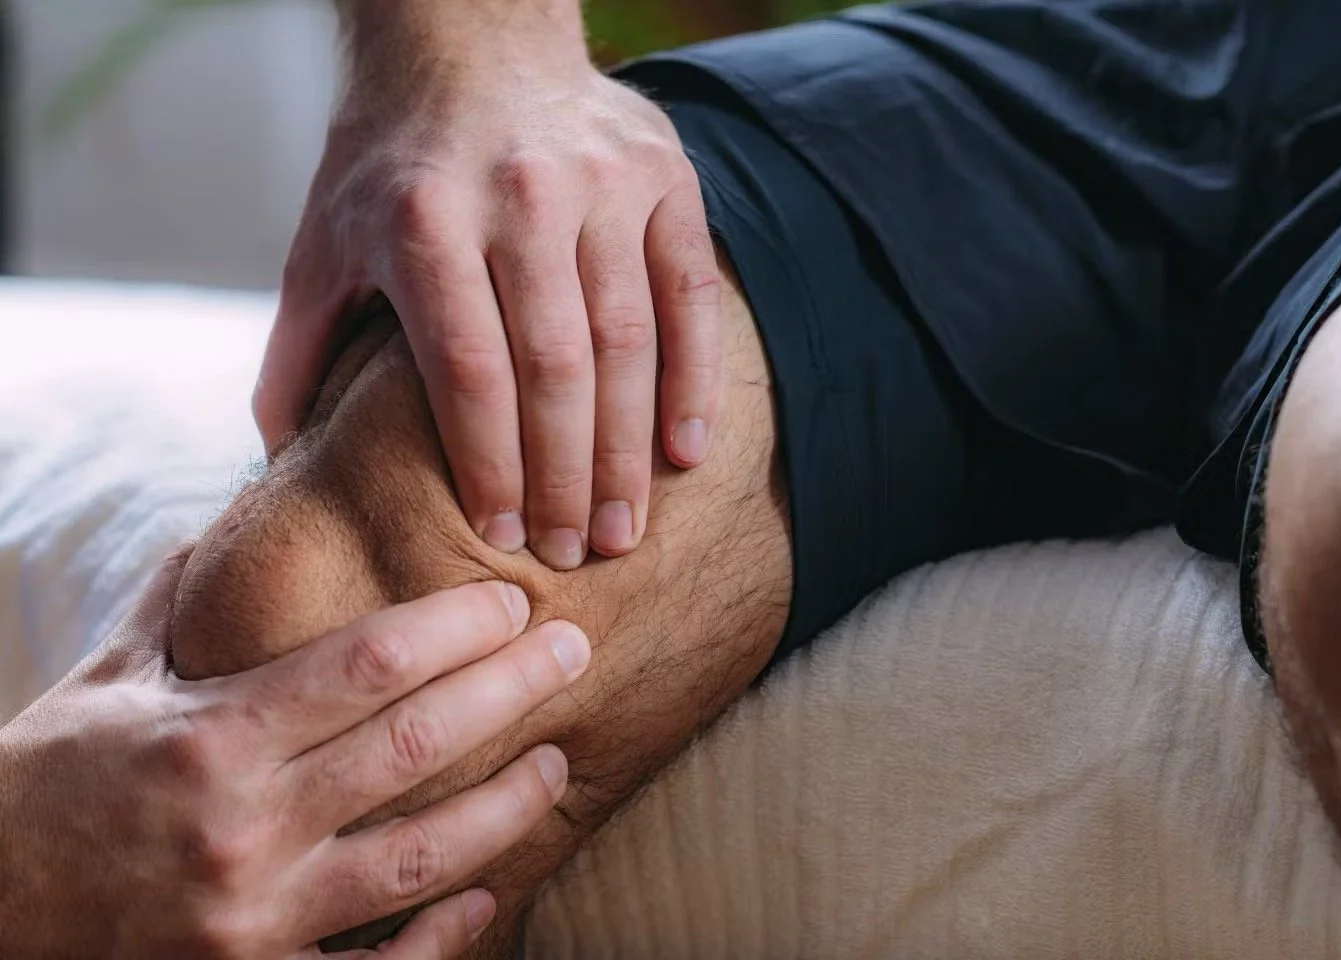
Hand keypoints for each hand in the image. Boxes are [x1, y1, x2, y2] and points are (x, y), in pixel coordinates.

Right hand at [0, 553, 591, 958]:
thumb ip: (176, 598)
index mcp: (210, 738)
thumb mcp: (104, 682)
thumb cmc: (45, 788)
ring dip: (505, 809)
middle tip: (573, 653)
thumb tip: (231, 512)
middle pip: (415, 746)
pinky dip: (443, 934)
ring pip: (419, 859)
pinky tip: (489, 890)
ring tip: (556, 763)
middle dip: (510, 692)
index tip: (511, 600)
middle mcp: (242, 826)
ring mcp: (255, 917)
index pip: (366, 664)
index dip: (456, 627)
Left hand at [255, 12, 721, 570]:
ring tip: (623, 527)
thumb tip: (274, 459)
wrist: (470, 38)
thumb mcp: (321, 240)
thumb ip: (298, 348)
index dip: (491, 465)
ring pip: (626, 341)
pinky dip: (693, 378)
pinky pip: (690, 294)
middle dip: (567, 477)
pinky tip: (688, 450)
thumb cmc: (392, 159)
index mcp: (425, 219)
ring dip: (629, 449)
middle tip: (576, 555)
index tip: (502, 537)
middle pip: (554, 368)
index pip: (470, 371)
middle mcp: (518, 197)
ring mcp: (601, 184)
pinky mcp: (663, 178)